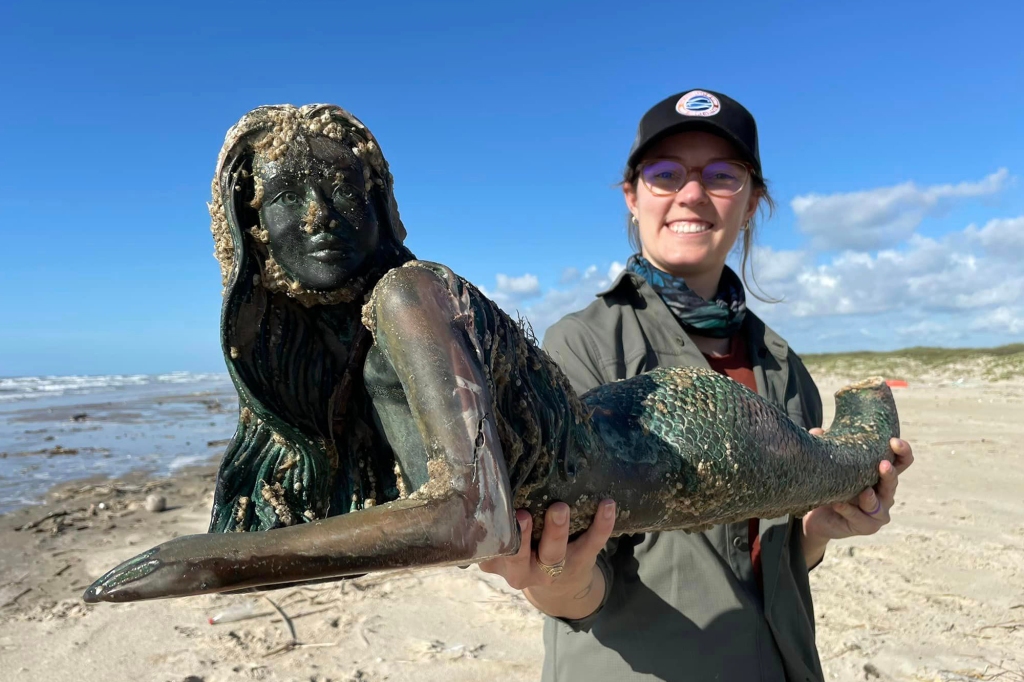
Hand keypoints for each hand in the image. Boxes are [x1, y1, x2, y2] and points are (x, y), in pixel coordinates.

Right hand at [479, 500, 615, 611]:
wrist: (558, 589)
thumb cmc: (524, 554)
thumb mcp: (504, 551)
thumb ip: (494, 530)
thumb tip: (482, 486)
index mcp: (503, 564)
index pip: (495, 552)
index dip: (495, 538)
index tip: (494, 518)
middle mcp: (524, 571)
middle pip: (521, 556)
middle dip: (522, 536)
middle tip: (523, 514)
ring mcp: (554, 568)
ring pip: (555, 553)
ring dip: (557, 530)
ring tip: (560, 508)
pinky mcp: (581, 560)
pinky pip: (592, 544)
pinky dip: (602, 524)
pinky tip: (606, 504)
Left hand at [803, 434, 914, 547]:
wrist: (818, 516)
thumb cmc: (832, 485)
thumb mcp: (832, 465)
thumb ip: (828, 448)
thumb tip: (818, 431)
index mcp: (881, 474)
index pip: (900, 462)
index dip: (902, 451)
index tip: (894, 441)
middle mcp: (884, 492)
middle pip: (893, 482)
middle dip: (889, 473)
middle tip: (882, 465)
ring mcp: (878, 511)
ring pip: (878, 504)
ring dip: (871, 497)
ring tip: (865, 491)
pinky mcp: (867, 526)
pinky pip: (858, 518)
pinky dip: (848, 510)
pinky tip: (838, 504)